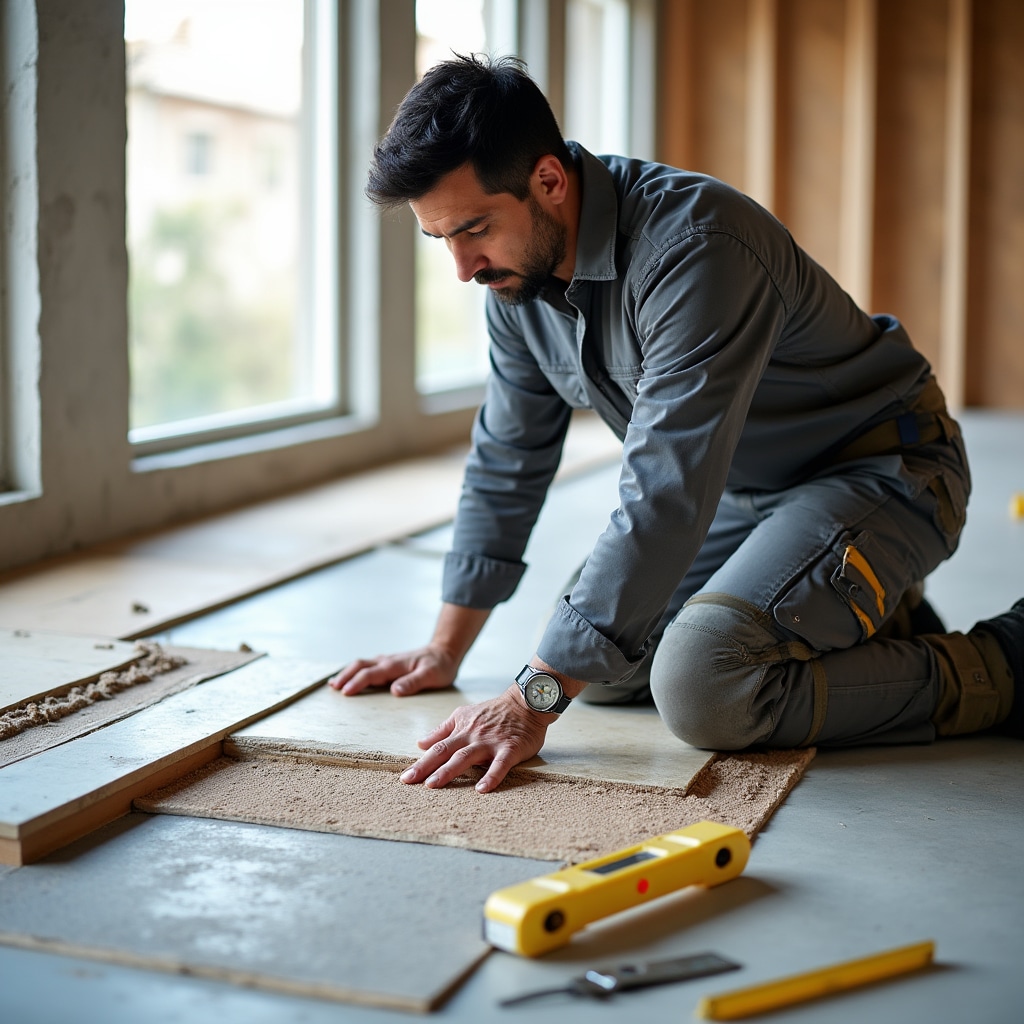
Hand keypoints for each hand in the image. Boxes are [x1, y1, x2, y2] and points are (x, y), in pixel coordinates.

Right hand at [327, 645, 458, 696]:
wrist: (445, 651)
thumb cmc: (440, 665)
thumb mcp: (432, 675)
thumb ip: (413, 682)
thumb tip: (395, 691)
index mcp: (395, 665)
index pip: (371, 673)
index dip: (357, 682)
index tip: (345, 692)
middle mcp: (388, 660)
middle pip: (360, 665)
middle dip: (345, 676)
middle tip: (333, 688)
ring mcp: (387, 661)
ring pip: (362, 664)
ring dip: (347, 672)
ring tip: (334, 684)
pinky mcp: (389, 664)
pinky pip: (367, 666)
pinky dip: (355, 671)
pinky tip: (350, 678)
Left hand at [400, 686, 552, 792]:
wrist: (526, 702)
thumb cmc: (495, 711)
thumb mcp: (464, 714)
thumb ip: (443, 729)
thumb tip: (420, 742)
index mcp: (461, 730)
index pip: (437, 747)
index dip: (421, 762)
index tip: (406, 778)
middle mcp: (473, 736)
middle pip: (446, 752)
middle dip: (427, 767)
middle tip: (410, 782)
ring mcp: (491, 742)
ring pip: (466, 757)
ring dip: (449, 771)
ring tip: (434, 785)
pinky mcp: (510, 748)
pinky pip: (500, 764)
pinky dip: (491, 776)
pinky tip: (482, 790)